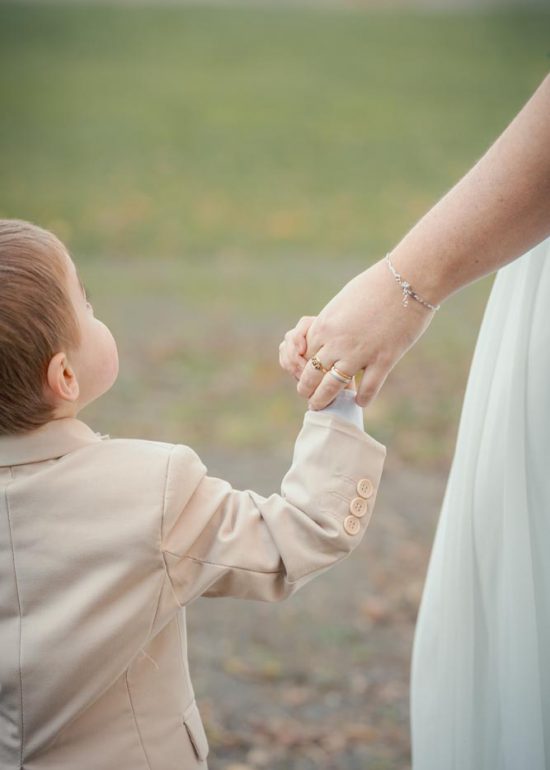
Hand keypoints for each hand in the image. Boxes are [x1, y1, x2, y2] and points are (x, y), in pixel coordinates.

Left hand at [279, 257, 435, 408]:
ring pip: (333, 387)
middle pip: (312, 376)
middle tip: (311, 400)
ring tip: (324, 407)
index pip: (305, 358)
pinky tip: (361, 402)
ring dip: (325, 400)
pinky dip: (363, 399)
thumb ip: (333, 324)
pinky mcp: (383, 360)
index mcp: (323, 326)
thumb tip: (328, 339)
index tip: (310, 378)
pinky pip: (368, 389)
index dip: (306, 370)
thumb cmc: (375, 286)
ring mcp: (359, 354)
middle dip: (308, 391)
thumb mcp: (342, 302)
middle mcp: (336, 343)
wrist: (407, 280)